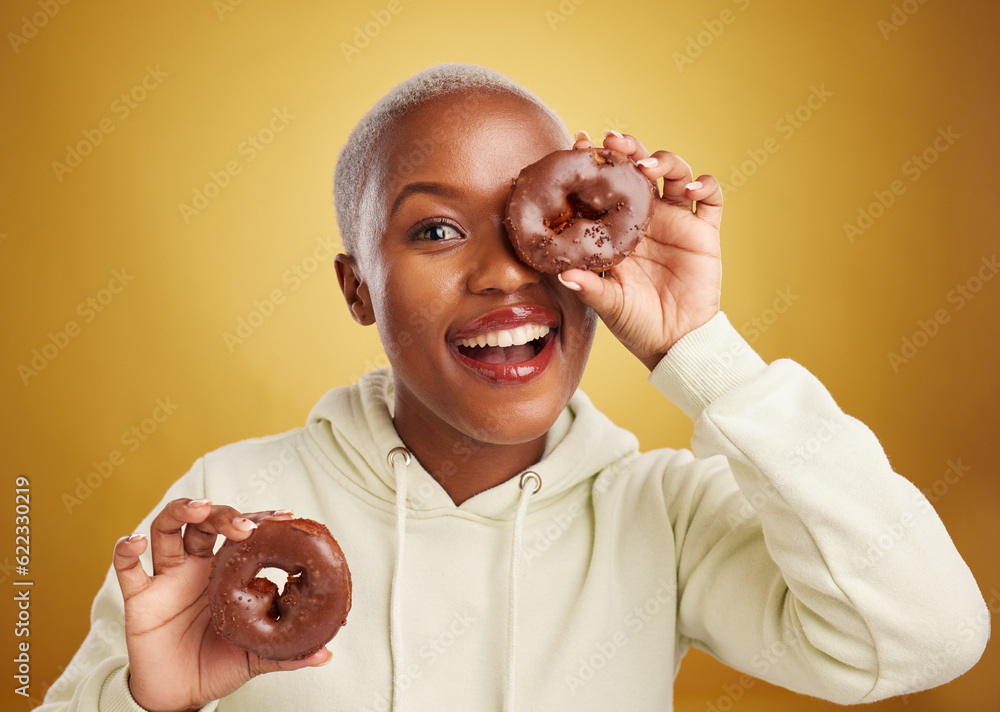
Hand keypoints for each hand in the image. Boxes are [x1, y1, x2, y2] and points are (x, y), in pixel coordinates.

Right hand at [113, 499, 329, 711]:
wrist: (178, 695)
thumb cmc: (218, 665)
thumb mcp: (256, 656)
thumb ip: (287, 653)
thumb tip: (326, 654)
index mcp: (225, 572)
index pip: (242, 533)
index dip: (261, 520)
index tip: (285, 516)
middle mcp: (195, 566)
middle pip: (204, 522)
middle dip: (223, 514)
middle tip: (243, 525)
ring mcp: (167, 578)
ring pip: (166, 529)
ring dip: (181, 512)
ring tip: (199, 508)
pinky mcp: (140, 598)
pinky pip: (126, 568)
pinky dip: (126, 550)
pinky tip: (135, 542)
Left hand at [559, 130, 722, 369]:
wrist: (675, 342)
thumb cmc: (636, 323)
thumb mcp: (608, 304)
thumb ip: (590, 287)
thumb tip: (562, 274)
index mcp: (619, 228)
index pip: (605, 186)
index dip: (595, 164)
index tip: (578, 145)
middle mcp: (647, 217)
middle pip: (640, 168)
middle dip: (628, 150)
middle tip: (613, 142)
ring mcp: (677, 221)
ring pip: (675, 173)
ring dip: (663, 160)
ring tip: (647, 167)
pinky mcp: (704, 232)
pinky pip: (712, 198)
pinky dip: (704, 185)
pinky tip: (690, 190)